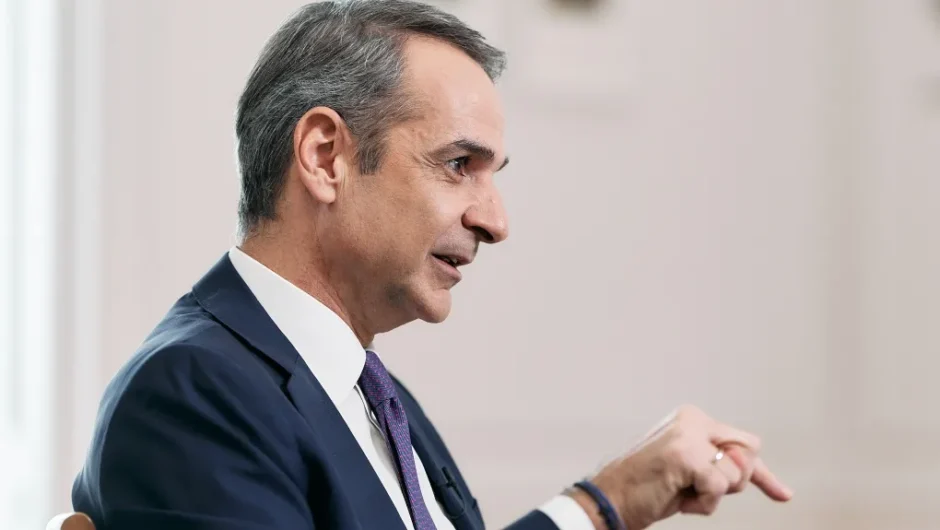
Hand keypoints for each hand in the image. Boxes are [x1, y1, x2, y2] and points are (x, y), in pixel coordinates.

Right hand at [571, 405, 792, 529]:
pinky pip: (718, 486)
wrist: (609, 500)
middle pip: (748, 454)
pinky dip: (702, 502)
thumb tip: (769, 481)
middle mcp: (692, 420)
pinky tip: (677, 498)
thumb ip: (720, 468)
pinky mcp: (686, 455)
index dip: (762, 474)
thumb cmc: (647, 491)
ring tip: (679, 492)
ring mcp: (689, 436)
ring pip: (735, 473)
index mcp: (692, 419)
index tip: (783, 494)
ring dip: (711, 496)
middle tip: (696, 489)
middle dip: (732, 482)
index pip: (743, 444)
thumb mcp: (689, 474)